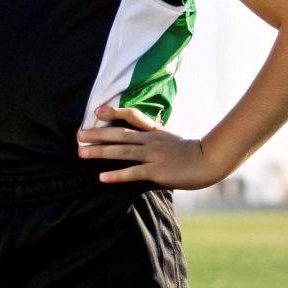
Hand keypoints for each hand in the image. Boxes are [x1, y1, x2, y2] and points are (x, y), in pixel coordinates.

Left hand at [78, 105, 221, 188]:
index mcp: (155, 131)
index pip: (132, 116)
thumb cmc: (190, 153)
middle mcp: (151, 140)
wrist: (208, 162)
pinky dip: (116, 175)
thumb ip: (155, 138)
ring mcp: (153, 155)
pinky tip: (101, 177)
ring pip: (121, 152)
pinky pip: (133, 173)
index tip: (97, 110)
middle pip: (119, 134)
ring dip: (100, 152)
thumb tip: (140, 138)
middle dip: (97, 134)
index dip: (114, 112)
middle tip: (78, 135)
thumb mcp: (171, 139)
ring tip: (81, 153)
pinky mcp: (156, 171)